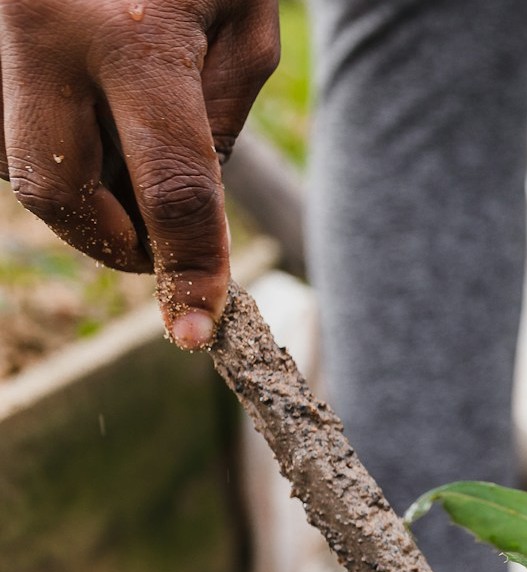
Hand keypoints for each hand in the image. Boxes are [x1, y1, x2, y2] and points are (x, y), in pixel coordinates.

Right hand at [1, 0, 278, 347]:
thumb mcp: (246, 16)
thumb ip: (224, 110)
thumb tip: (187, 201)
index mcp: (133, 37)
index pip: (171, 184)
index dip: (188, 265)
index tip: (198, 328)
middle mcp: (42, 37)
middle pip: (59, 193)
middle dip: (112, 236)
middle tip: (160, 239)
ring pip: (28, 167)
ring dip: (88, 181)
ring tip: (131, 125)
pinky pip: (15, 132)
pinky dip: (65, 143)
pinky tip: (100, 100)